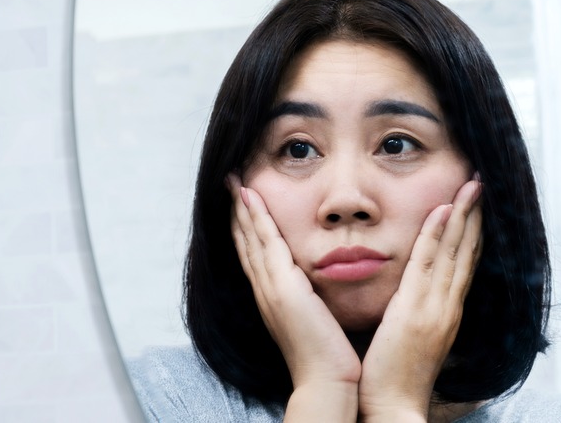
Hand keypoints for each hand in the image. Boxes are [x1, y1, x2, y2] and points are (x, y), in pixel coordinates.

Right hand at [227, 174, 359, 420]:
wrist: (327, 379)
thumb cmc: (330, 354)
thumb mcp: (318, 318)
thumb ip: (315, 300)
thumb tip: (320, 288)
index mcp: (274, 297)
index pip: (256, 254)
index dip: (246, 228)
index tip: (243, 203)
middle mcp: (265, 289)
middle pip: (245, 242)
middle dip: (238, 212)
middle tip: (231, 184)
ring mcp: (270, 287)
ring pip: (251, 237)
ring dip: (242, 207)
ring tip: (235, 182)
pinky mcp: (281, 286)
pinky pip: (265, 241)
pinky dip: (255, 217)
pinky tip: (250, 196)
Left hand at [358, 176, 483, 421]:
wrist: (392, 407)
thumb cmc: (395, 376)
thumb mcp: (412, 338)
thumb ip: (416, 313)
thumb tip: (409, 294)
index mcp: (446, 312)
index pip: (464, 264)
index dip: (472, 233)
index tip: (476, 206)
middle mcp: (448, 306)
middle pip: (467, 252)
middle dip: (475, 216)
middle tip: (480, 183)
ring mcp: (435, 308)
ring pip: (453, 252)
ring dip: (463, 215)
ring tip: (471, 185)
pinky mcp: (416, 311)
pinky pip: (428, 264)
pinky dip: (436, 235)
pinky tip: (441, 210)